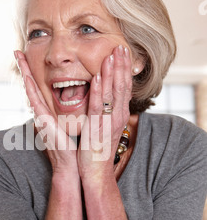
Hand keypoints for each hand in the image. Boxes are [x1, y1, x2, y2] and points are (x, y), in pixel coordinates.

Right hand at [14, 51, 78, 174]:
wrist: (70, 164)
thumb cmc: (73, 145)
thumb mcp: (72, 123)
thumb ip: (68, 112)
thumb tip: (73, 102)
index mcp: (48, 110)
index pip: (39, 86)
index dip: (33, 71)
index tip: (28, 56)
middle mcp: (41, 111)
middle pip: (30, 84)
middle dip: (23, 67)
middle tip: (17, 50)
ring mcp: (40, 115)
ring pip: (30, 88)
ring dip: (23, 71)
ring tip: (18, 56)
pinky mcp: (42, 121)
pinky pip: (35, 101)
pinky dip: (30, 88)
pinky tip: (27, 76)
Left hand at [78, 44, 131, 180]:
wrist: (95, 173)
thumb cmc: (97, 150)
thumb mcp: (104, 127)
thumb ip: (105, 113)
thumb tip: (103, 100)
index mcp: (118, 116)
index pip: (124, 88)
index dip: (124, 69)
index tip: (123, 52)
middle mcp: (117, 117)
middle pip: (122, 87)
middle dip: (122, 66)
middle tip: (122, 46)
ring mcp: (108, 123)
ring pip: (112, 93)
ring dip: (113, 72)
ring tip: (113, 54)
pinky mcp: (97, 129)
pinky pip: (99, 107)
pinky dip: (99, 91)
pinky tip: (99, 77)